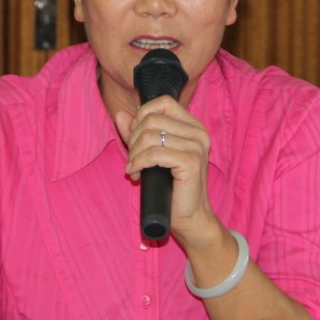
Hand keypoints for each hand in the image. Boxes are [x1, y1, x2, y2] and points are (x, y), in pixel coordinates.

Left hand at [115, 96, 221, 248]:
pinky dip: (138, 163)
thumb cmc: (171, 188)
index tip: (135, 137)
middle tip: (133, 159)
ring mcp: (196, 147)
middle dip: (134, 139)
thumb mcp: (150, 156)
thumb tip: (121, 114)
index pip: (163, 102)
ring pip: (150, 136)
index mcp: (192, 127)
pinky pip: (154, 154)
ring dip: (134, 154)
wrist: (189, 217)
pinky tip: (134, 174)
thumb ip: (137, 134)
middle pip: (152, 119)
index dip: (142, 116)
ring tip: (134, 169)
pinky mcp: (191, 162)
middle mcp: (198, 133)